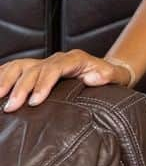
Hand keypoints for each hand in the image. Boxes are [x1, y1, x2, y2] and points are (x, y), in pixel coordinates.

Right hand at [0, 50, 133, 112]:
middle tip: (11, 107)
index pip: (54, 69)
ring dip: (6, 80)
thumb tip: (93, 77)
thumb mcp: (115, 76)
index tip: (35, 101)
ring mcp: (44, 62)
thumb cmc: (109, 76)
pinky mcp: (36, 68)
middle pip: (34, 69)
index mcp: (75, 59)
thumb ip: (107, 76)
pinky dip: (2, 75)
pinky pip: (15, 68)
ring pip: (20, 66)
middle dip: (21, 88)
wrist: (107, 70)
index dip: (43, 84)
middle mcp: (56, 59)